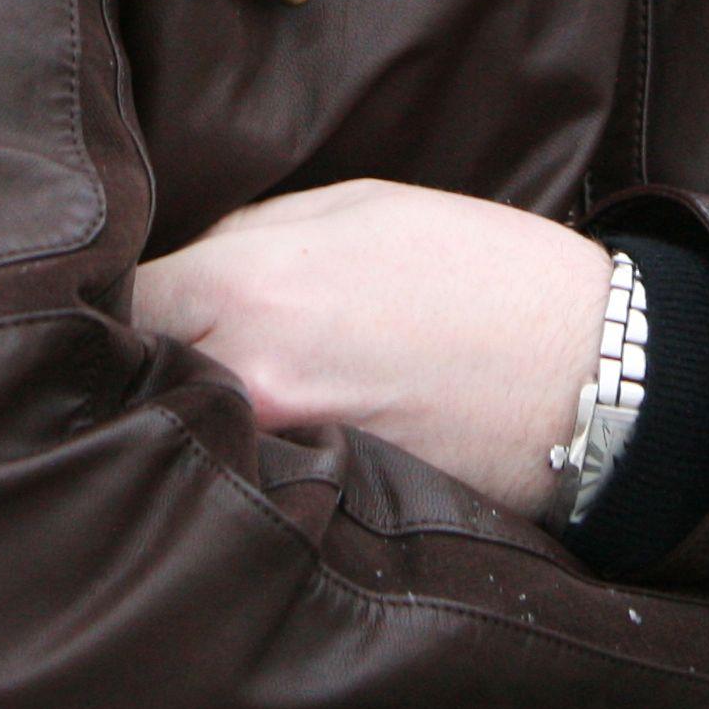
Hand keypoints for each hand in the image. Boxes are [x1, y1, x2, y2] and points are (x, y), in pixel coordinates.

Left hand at [129, 179, 610, 517]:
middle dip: (145, 348)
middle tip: (167, 331)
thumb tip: (186, 264)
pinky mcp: (316, 504)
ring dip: (187, 404)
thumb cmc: (481, 270)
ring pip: (184, 426)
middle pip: (138, 368)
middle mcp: (247, 381)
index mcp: (249, 289)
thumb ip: (249, 236)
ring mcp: (279, 455)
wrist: (589, 378)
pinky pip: (245, 470)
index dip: (120, 285)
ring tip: (218, 377)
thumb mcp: (354, 205)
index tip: (132, 282)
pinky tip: (269, 426)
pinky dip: (243, 450)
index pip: (123, 297)